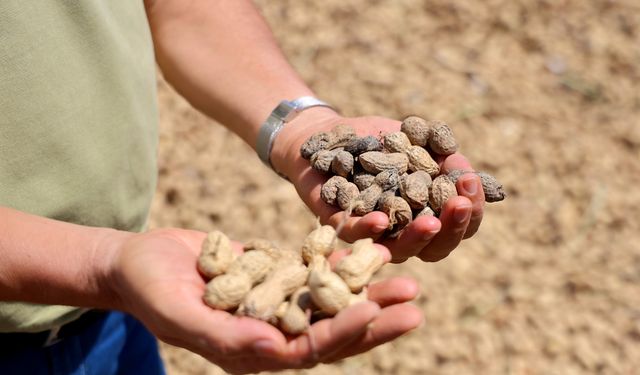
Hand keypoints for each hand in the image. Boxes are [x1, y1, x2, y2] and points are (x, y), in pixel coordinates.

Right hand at [103, 228, 421, 373]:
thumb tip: (274, 350)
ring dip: (370, 289)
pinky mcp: (280, 273)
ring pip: (334, 299)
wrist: (139, 261)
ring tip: (407, 277)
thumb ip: (223, 334)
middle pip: (334, 329)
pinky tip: (372, 248)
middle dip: (374, 318)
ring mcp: (280, 302)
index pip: (307, 349)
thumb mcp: (179, 312)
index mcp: (254, 351)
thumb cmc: (149, 290)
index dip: (341, 333)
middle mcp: (274, 331)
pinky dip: (344, 260)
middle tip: (414, 303)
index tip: (373, 311)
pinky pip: (318, 268)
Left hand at [271, 108, 484, 261]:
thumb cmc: (379, 140)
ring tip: (432, 223)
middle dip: (453, 227)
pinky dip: (368, 228)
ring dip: (418, 237)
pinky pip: (355, 233)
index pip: (459, 225)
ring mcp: (373, 232)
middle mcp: (404, 230)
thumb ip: (442, 153)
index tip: (471, 182)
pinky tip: (381, 219)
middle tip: (460, 204)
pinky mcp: (340, 224)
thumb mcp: (416, 138)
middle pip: (436, 247)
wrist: (331, 134)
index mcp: (428, 213)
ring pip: (400, 249)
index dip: (472, 210)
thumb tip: (463, 168)